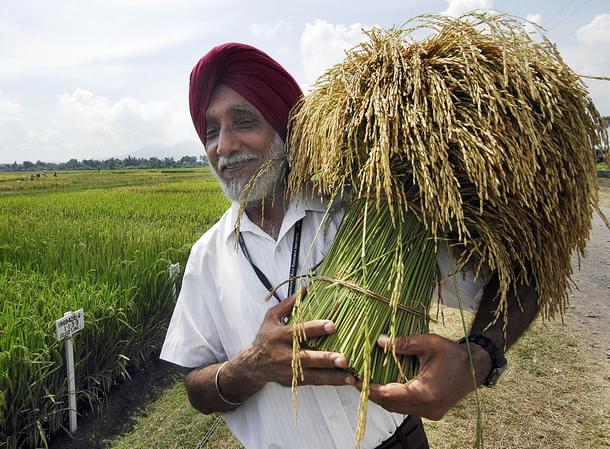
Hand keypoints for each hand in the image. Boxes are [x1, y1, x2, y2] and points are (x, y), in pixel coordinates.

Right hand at [244, 289, 355, 387]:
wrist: (253, 364)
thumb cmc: (266, 337)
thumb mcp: (272, 317)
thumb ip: (288, 304)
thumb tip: (305, 289)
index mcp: (281, 336)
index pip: (299, 331)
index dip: (315, 328)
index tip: (332, 326)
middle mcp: (285, 355)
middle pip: (307, 358)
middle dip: (326, 359)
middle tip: (343, 359)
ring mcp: (291, 370)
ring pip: (314, 375)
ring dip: (333, 377)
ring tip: (351, 377)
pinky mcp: (296, 381)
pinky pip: (316, 382)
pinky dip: (331, 382)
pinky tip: (347, 381)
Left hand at [364, 333, 491, 419]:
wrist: (476, 368)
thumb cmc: (454, 354)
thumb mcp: (430, 343)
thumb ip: (405, 343)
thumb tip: (379, 341)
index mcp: (427, 393)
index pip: (391, 395)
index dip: (372, 389)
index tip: (356, 381)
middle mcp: (428, 408)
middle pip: (391, 405)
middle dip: (372, 394)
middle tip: (355, 380)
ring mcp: (429, 413)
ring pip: (397, 408)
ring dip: (382, 397)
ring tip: (365, 382)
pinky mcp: (430, 412)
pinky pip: (405, 407)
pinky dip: (393, 398)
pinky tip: (383, 385)